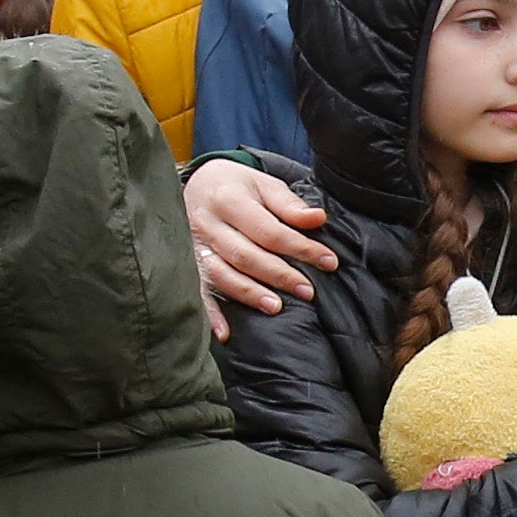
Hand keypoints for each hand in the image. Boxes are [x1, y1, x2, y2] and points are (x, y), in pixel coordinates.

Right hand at [185, 159, 335, 321]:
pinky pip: (198, 290)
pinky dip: (210, 313)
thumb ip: (288, 205)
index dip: (301, 248)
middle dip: (279, 275)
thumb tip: (317, 219)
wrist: (197, 183)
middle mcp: (209, 224)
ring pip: (222, 274)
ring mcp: (195, 246)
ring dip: (249, 293)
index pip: (269, 230)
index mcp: (229, 200)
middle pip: (245, 254)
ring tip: (276, 307)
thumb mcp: (263, 185)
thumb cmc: (238, 186)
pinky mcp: (188, 263)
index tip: (328, 262)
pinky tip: (225, 333)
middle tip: (307, 291)